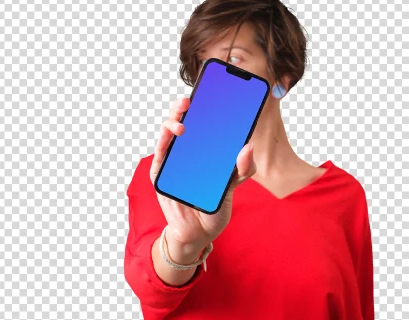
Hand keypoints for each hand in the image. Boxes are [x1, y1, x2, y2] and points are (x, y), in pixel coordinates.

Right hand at [149, 97, 255, 262]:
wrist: (199, 231)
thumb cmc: (214, 204)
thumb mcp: (234, 185)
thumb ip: (243, 167)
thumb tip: (248, 146)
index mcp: (204, 150)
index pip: (203, 122)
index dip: (206, 105)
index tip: (212, 92)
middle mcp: (187, 151)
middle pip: (184, 122)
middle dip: (184, 107)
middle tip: (192, 99)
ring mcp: (173, 160)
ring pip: (169, 133)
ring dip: (173, 121)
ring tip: (183, 119)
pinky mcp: (161, 174)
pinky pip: (161, 154)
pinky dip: (165, 141)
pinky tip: (172, 133)